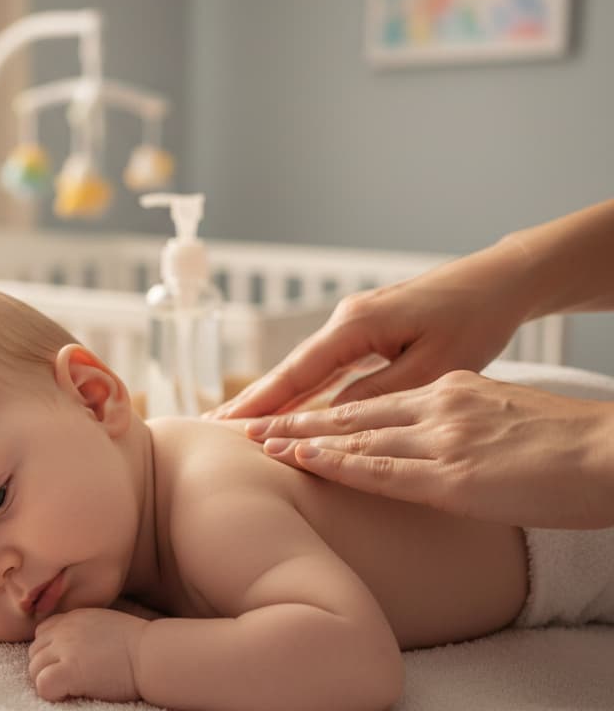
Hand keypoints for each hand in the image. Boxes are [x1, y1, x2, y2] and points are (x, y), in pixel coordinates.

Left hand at [28, 608, 146, 702]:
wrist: (154, 654)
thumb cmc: (139, 645)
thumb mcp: (106, 624)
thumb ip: (84, 631)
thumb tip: (75, 649)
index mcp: (74, 617)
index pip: (42, 633)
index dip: (50, 652)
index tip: (66, 664)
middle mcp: (65, 629)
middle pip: (34, 653)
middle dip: (46, 669)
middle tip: (69, 682)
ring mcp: (65, 649)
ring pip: (34, 670)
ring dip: (48, 682)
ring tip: (72, 690)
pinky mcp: (70, 671)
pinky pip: (42, 686)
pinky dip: (52, 694)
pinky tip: (70, 695)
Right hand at [209, 243, 530, 418]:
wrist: (500, 280)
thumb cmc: (475, 318)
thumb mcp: (433, 365)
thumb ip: (379, 394)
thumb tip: (331, 420)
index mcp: (357, 325)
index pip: (297, 373)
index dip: (261, 403)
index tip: (227, 427)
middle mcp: (346, 321)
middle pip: (289, 370)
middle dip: (252, 401)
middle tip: (210, 430)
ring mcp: (354, 326)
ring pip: (304, 370)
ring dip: (273, 398)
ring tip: (237, 425)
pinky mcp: (367, 333)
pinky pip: (325, 368)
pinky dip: (302, 389)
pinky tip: (286, 407)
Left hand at [247, 370, 613, 529]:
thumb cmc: (568, 444)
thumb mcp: (501, 416)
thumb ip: (458, 423)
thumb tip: (430, 443)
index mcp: (448, 390)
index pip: (368, 399)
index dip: (320, 409)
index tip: (282, 414)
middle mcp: (437, 405)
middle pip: (348, 410)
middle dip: (293, 418)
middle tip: (245, 422)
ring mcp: (442, 438)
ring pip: (353, 435)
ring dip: (299, 439)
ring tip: (255, 442)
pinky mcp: (453, 475)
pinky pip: (380, 468)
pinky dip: (335, 463)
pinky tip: (302, 459)